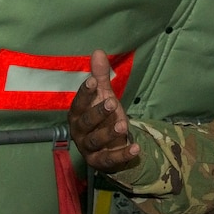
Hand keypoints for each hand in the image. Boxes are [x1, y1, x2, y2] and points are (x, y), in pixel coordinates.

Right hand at [67, 50, 139, 171]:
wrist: (110, 148)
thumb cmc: (103, 119)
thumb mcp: (103, 97)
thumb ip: (100, 77)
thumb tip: (98, 51)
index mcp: (77, 114)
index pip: (78, 103)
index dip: (84, 92)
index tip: (93, 81)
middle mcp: (79, 132)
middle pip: (85, 123)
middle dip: (97, 113)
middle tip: (112, 102)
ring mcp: (88, 148)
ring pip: (96, 141)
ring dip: (109, 133)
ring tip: (124, 124)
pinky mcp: (100, 162)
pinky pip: (110, 159)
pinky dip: (123, 154)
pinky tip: (136, 148)